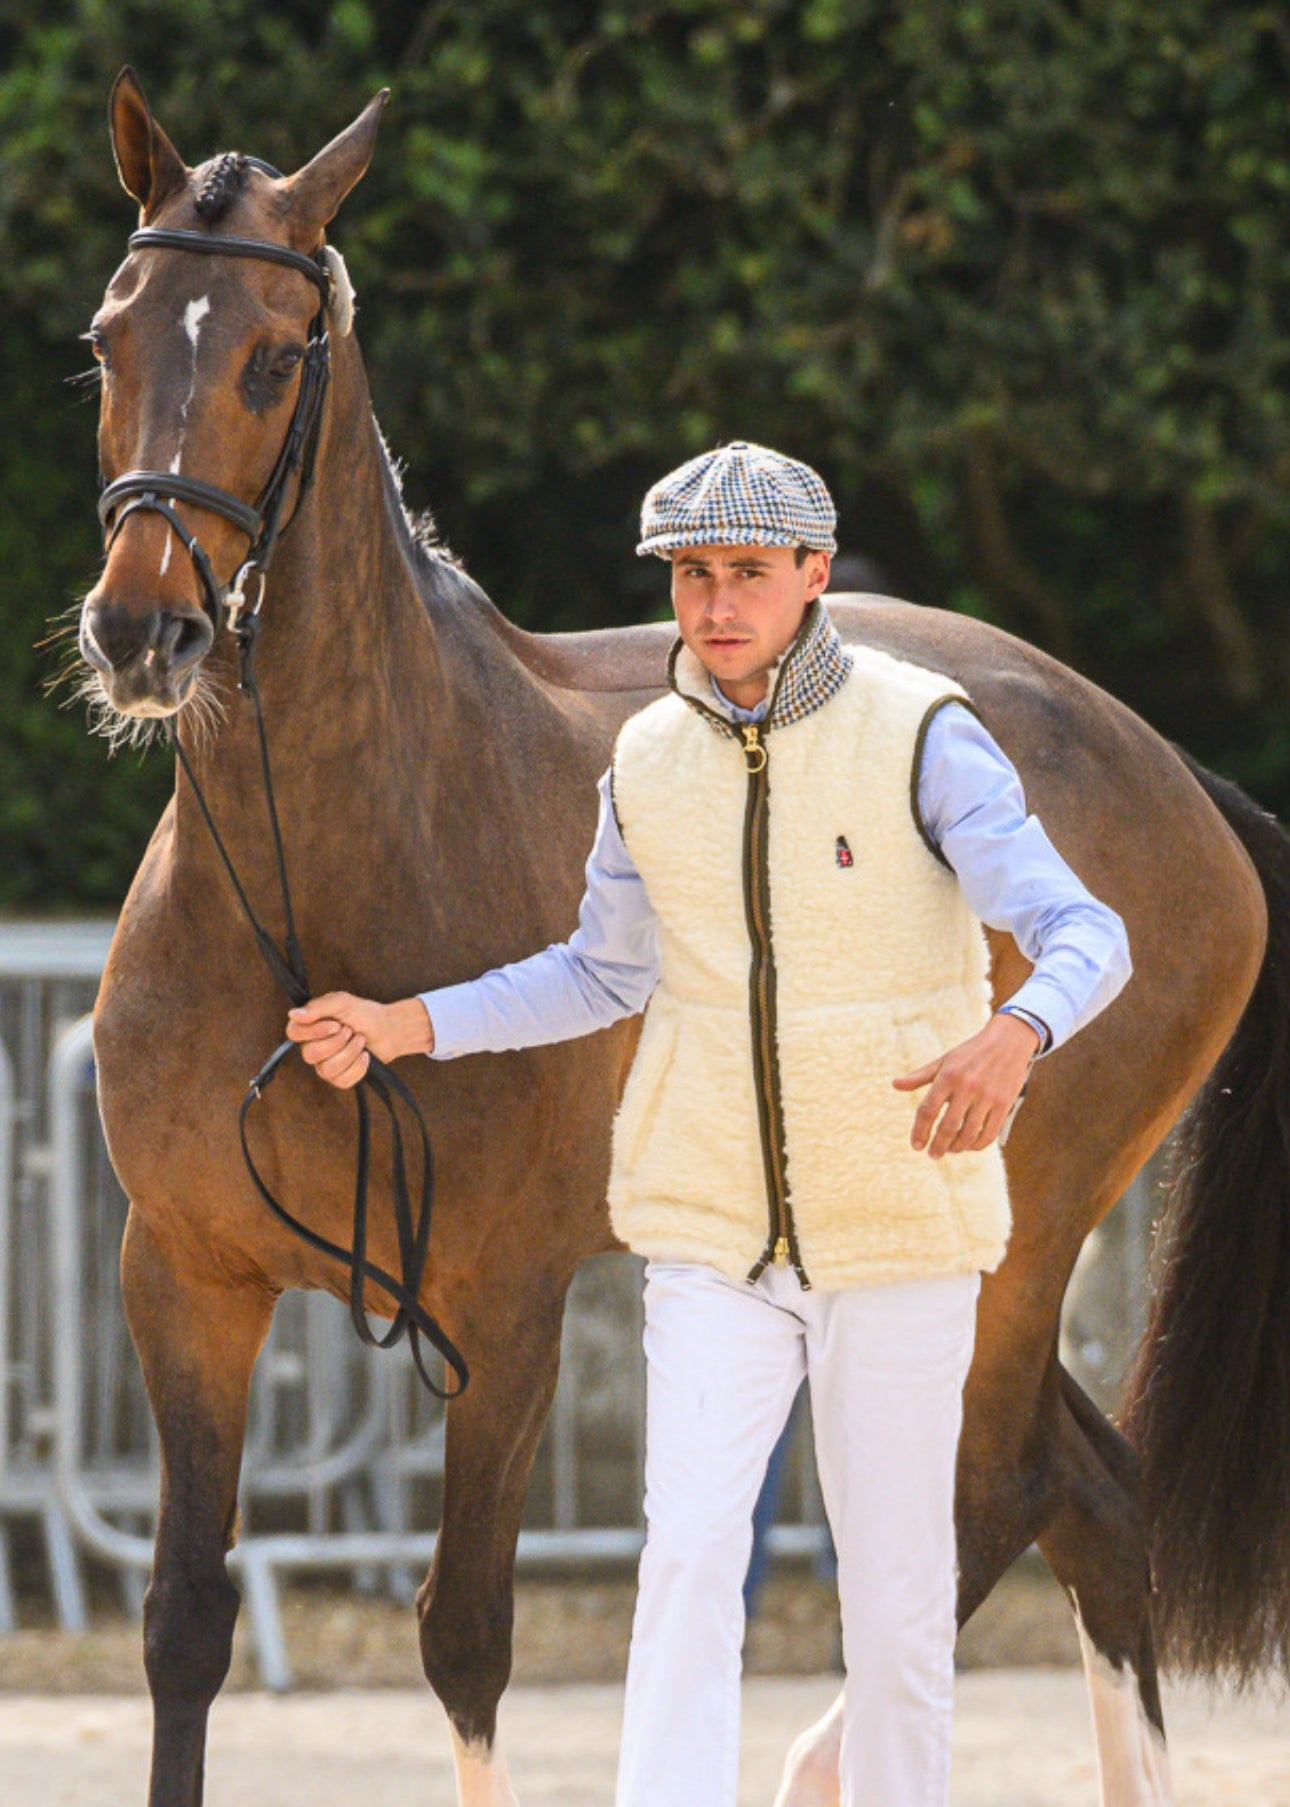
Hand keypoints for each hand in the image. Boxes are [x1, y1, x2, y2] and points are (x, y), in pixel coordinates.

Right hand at [285, 992, 433, 1089]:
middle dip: (337, 1042)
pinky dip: (358, 1067)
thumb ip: (317, 1007)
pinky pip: (342, 1081)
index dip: (313, 1032)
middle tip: (350, 1030)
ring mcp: (324, 1065)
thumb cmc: (363, 1013)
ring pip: (327, 1070)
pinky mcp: (340, 1078)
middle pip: (310, 1054)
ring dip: (350, 1052)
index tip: (335, 1025)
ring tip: (361, 1040)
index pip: (293, 1033)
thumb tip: (292, 1014)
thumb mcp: (341, 1002)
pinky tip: (365, 1056)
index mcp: (308, 1026)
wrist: (388, 1029)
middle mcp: (312, 1047)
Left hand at [891, 1012, 1040, 1157]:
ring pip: (968, 1135)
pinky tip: (969, 1146)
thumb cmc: (971, 1052)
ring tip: (950, 1150)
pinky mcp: (1004, 1104)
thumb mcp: (944, 1060)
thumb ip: (920, 1076)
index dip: (919, 1131)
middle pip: (947, 1127)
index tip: (916, 1145)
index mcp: (948, 1076)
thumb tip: (895, 1084)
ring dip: (956, 1148)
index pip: (928, 1110)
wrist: (1008, 1041)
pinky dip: (977, 1145)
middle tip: (932, 1154)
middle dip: (937, 1146)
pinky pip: (989, 1134)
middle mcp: (967, 1087)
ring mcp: (987, 1097)